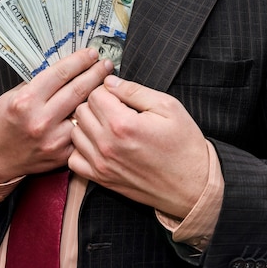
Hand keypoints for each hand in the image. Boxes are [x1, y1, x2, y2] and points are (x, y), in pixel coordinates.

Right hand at [0, 48, 112, 183]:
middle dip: (96, 73)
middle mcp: (40, 120)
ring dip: (97, 98)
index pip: (61, 73)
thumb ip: (39, 83)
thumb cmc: (1, 123)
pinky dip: (89, 121)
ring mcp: (53, 140)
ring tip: (105, 86)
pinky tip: (96, 112)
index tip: (91, 53)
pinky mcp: (61, 155)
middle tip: (106, 64)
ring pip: (85, 112)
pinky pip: (82, 133)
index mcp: (26, 101)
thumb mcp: (13, 96)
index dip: (80, 60)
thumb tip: (67, 67)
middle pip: (78, 90)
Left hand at [68, 75, 209, 218]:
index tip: (120, 96)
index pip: (95, 94)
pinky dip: (82, 150)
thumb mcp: (168, 107)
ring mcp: (101, 164)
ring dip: (88, 126)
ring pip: (74, 133)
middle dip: (96, 105)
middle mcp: (107, 145)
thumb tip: (110, 82)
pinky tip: (99, 145)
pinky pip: (74, 160)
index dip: (108, 90)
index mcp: (123, 124)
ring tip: (108, 126)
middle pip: (81, 111)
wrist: (192, 185)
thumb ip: (135, 91)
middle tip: (116, 109)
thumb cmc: (184, 145)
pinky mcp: (101, 179)